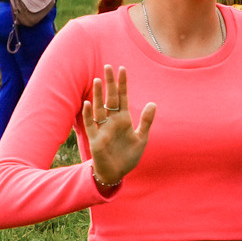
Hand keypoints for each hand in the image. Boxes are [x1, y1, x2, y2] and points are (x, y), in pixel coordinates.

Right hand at [80, 64, 155, 187]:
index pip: (123, 97)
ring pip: (99, 108)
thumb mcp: (141, 138)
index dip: (123, 84)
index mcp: (124, 119)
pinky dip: (89, 115)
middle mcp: (112, 121)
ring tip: (98, 80)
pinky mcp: (95, 139)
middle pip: (110, 98)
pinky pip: (90, 124)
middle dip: (109, 84)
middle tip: (108, 67)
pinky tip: (88, 104)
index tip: (122, 69)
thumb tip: (153, 103)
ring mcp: (103, 129)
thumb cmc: (128, 156)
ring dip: (98, 95)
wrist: (117, 173)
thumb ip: (146, 121)